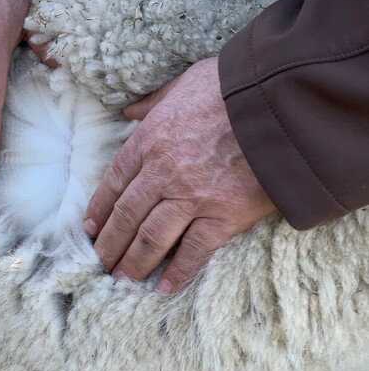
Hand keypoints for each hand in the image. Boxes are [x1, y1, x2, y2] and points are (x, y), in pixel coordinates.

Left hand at [83, 58, 276, 293]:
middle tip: (100, 262)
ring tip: (121, 278)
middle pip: (126, 216)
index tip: (89, 229)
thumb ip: (154, 101)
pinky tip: (163, 287)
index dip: (99, 209)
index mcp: (149, 142)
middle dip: (110, 243)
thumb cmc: (231, 87)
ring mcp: (191, 197)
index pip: (114, 183)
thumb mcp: (184, 83)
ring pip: (152, 238)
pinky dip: (178, 271)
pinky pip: (194, 250)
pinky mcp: (223, 216)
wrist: (279, 102)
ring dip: (134, 261)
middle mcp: (163, 174)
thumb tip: (130, 110)